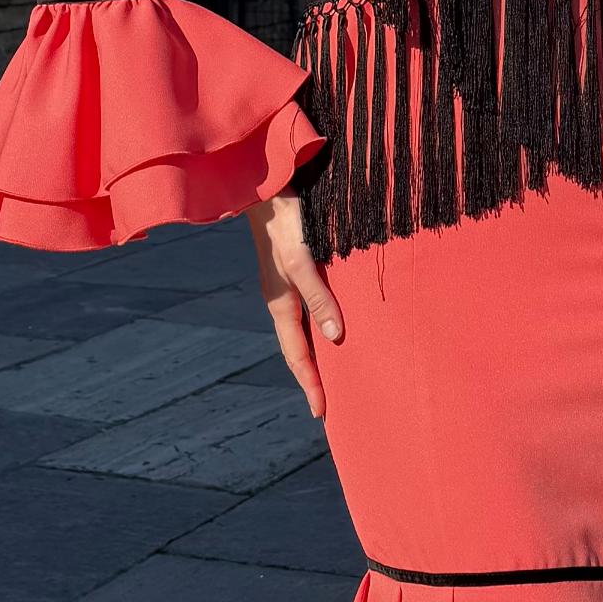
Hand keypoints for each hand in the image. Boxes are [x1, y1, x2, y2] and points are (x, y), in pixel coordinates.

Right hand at [247, 194, 342, 419]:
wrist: (266, 188)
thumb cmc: (285, 222)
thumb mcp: (301, 262)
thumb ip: (318, 298)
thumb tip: (334, 338)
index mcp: (280, 304)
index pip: (297, 356)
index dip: (310, 384)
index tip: (321, 413)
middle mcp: (282, 300)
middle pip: (299, 349)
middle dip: (312, 378)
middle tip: (328, 405)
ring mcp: (287, 286)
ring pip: (304, 331)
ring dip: (318, 355)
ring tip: (335, 375)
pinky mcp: (296, 270)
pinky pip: (309, 311)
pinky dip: (321, 329)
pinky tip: (334, 330)